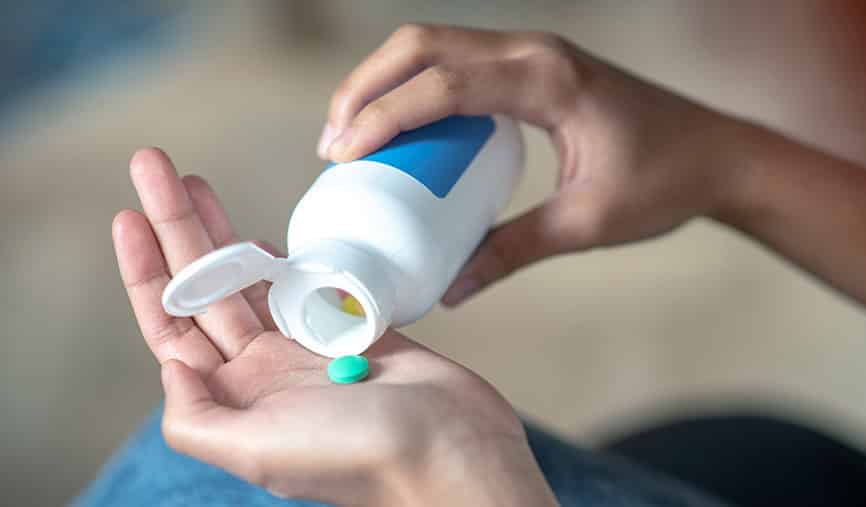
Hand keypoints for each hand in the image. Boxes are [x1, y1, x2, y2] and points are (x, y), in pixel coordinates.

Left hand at [113, 148, 557, 505]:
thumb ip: (198, 418)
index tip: (128, 217)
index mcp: (236, 401)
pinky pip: (303, 284)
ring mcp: (307, 348)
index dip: (146, 272)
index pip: (173, 327)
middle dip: (177, 228)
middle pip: (205, 289)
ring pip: (248, 279)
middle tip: (153, 166)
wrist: (452, 450)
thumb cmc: (362, 458)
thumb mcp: (259, 453)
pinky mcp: (351, 329)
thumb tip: (171, 365)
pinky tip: (254, 232)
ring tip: (190, 181)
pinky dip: (277, 258)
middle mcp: (264, 373)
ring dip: (218, 231)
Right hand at [317, 24, 741, 305]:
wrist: (716, 153)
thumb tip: (448, 288)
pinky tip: (400, 124)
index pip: (444, 83)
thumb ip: (512, 251)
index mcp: (548, 80)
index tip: (342, 156)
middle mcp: (534, 50)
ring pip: (434, 43)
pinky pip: (457, 57)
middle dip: (365, 87)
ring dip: (384, 81)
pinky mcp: (533, 63)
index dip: (384, 115)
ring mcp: (533, 50)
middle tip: (334, 145)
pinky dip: (415, 83)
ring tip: (350, 135)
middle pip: (422, 43)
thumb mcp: (585, 224)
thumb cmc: (664, 182)